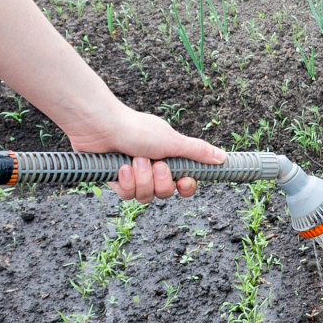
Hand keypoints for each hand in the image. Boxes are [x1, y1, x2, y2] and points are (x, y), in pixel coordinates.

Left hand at [60, 103, 225, 203]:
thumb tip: (223, 157)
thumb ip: (197, 151)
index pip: (184, 184)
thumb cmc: (136, 128)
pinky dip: (124, 181)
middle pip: (165, 193)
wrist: (100, 125)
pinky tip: (119, 166)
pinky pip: (126, 195)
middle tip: (153, 163)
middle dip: (159, 180)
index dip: (185, 187)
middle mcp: (152, 169)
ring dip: (141, 178)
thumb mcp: (172, 141)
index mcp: (168, 158)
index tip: (184, 180)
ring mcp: (133, 176)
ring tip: (133, 159)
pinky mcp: (114, 181)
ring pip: (145, 196)